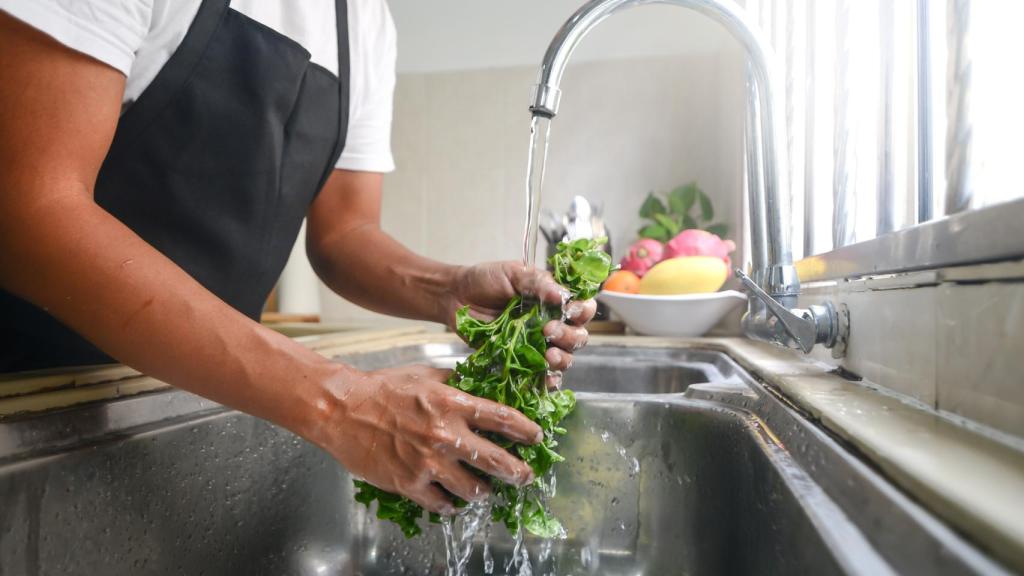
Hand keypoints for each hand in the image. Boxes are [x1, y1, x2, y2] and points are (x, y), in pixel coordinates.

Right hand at [317, 365, 542, 513]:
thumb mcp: (425, 375)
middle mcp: (445, 435)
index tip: (537, 437)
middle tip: (526, 477)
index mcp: (452, 404)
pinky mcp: (408, 483)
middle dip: (518, 472)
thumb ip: (456, 381)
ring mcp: (428, 463)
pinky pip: (440, 504)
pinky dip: (451, 506)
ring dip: (484, 492)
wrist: (342, 409)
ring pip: (473, 489)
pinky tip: (454, 503)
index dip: (525, 430)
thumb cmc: (382, 388)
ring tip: (486, 492)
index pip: (502, 418)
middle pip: (497, 461)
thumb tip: (481, 381)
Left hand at [447, 262, 596, 374]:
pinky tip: (544, 376)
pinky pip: (542, 375)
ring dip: (562, 359)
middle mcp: (552, 323)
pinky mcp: (522, 360)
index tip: (569, 311)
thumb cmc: (485, 280)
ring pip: (565, 358)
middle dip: (570, 337)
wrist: (456, 296)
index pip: (582, 308)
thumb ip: (538, 282)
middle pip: (578, 337)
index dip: (582, 311)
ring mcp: (538, 344)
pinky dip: (548, 380)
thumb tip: (562, 296)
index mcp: (554, 300)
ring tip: (547, 355)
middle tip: (549, 330)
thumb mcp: (513, 273)